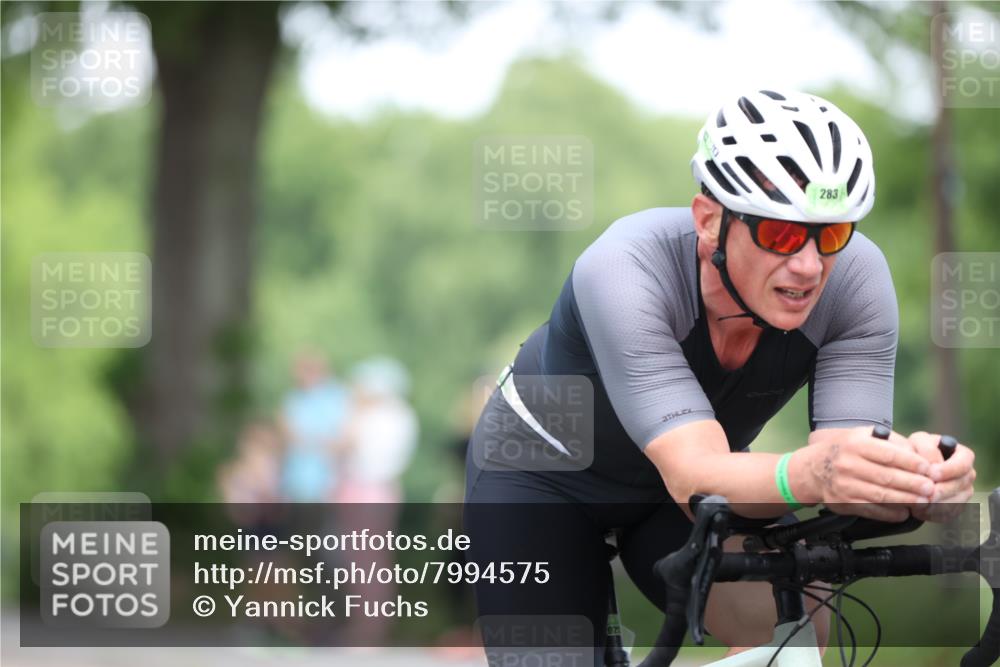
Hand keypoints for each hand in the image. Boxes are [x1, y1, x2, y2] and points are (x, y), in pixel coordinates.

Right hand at [799, 427, 934, 521]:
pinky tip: (904, 512)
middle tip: (932, 488)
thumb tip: (917, 454)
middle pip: (887, 477)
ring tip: (924, 501)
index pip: (889, 454)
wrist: (812, 469)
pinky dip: (890, 513)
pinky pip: (872, 510)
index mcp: (855, 444)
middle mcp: (848, 464)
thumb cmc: (844, 450)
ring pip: (881, 495)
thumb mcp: (860, 436)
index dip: (912, 463)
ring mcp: (845, 485)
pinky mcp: (844, 502)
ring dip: (906, 500)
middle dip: (913, 484)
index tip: (929, 468)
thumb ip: (888, 441)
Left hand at [907, 431, 975, 522]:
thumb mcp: (917, 443)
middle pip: (960, 485)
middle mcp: (967, 475)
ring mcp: (963, 492)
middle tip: (927, 494)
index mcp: (962, 455)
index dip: (948, 470)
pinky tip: (919, 511)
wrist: (910, 469)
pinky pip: (948, 514)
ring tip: (918, 503)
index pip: (963, 464)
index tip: (933, 474)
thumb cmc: (914, 451)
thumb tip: (932, 466)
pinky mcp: (955, 507)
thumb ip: (926, 450)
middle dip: (942, 490)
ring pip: (956, 502)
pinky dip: (933, 514)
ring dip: (937, 505)